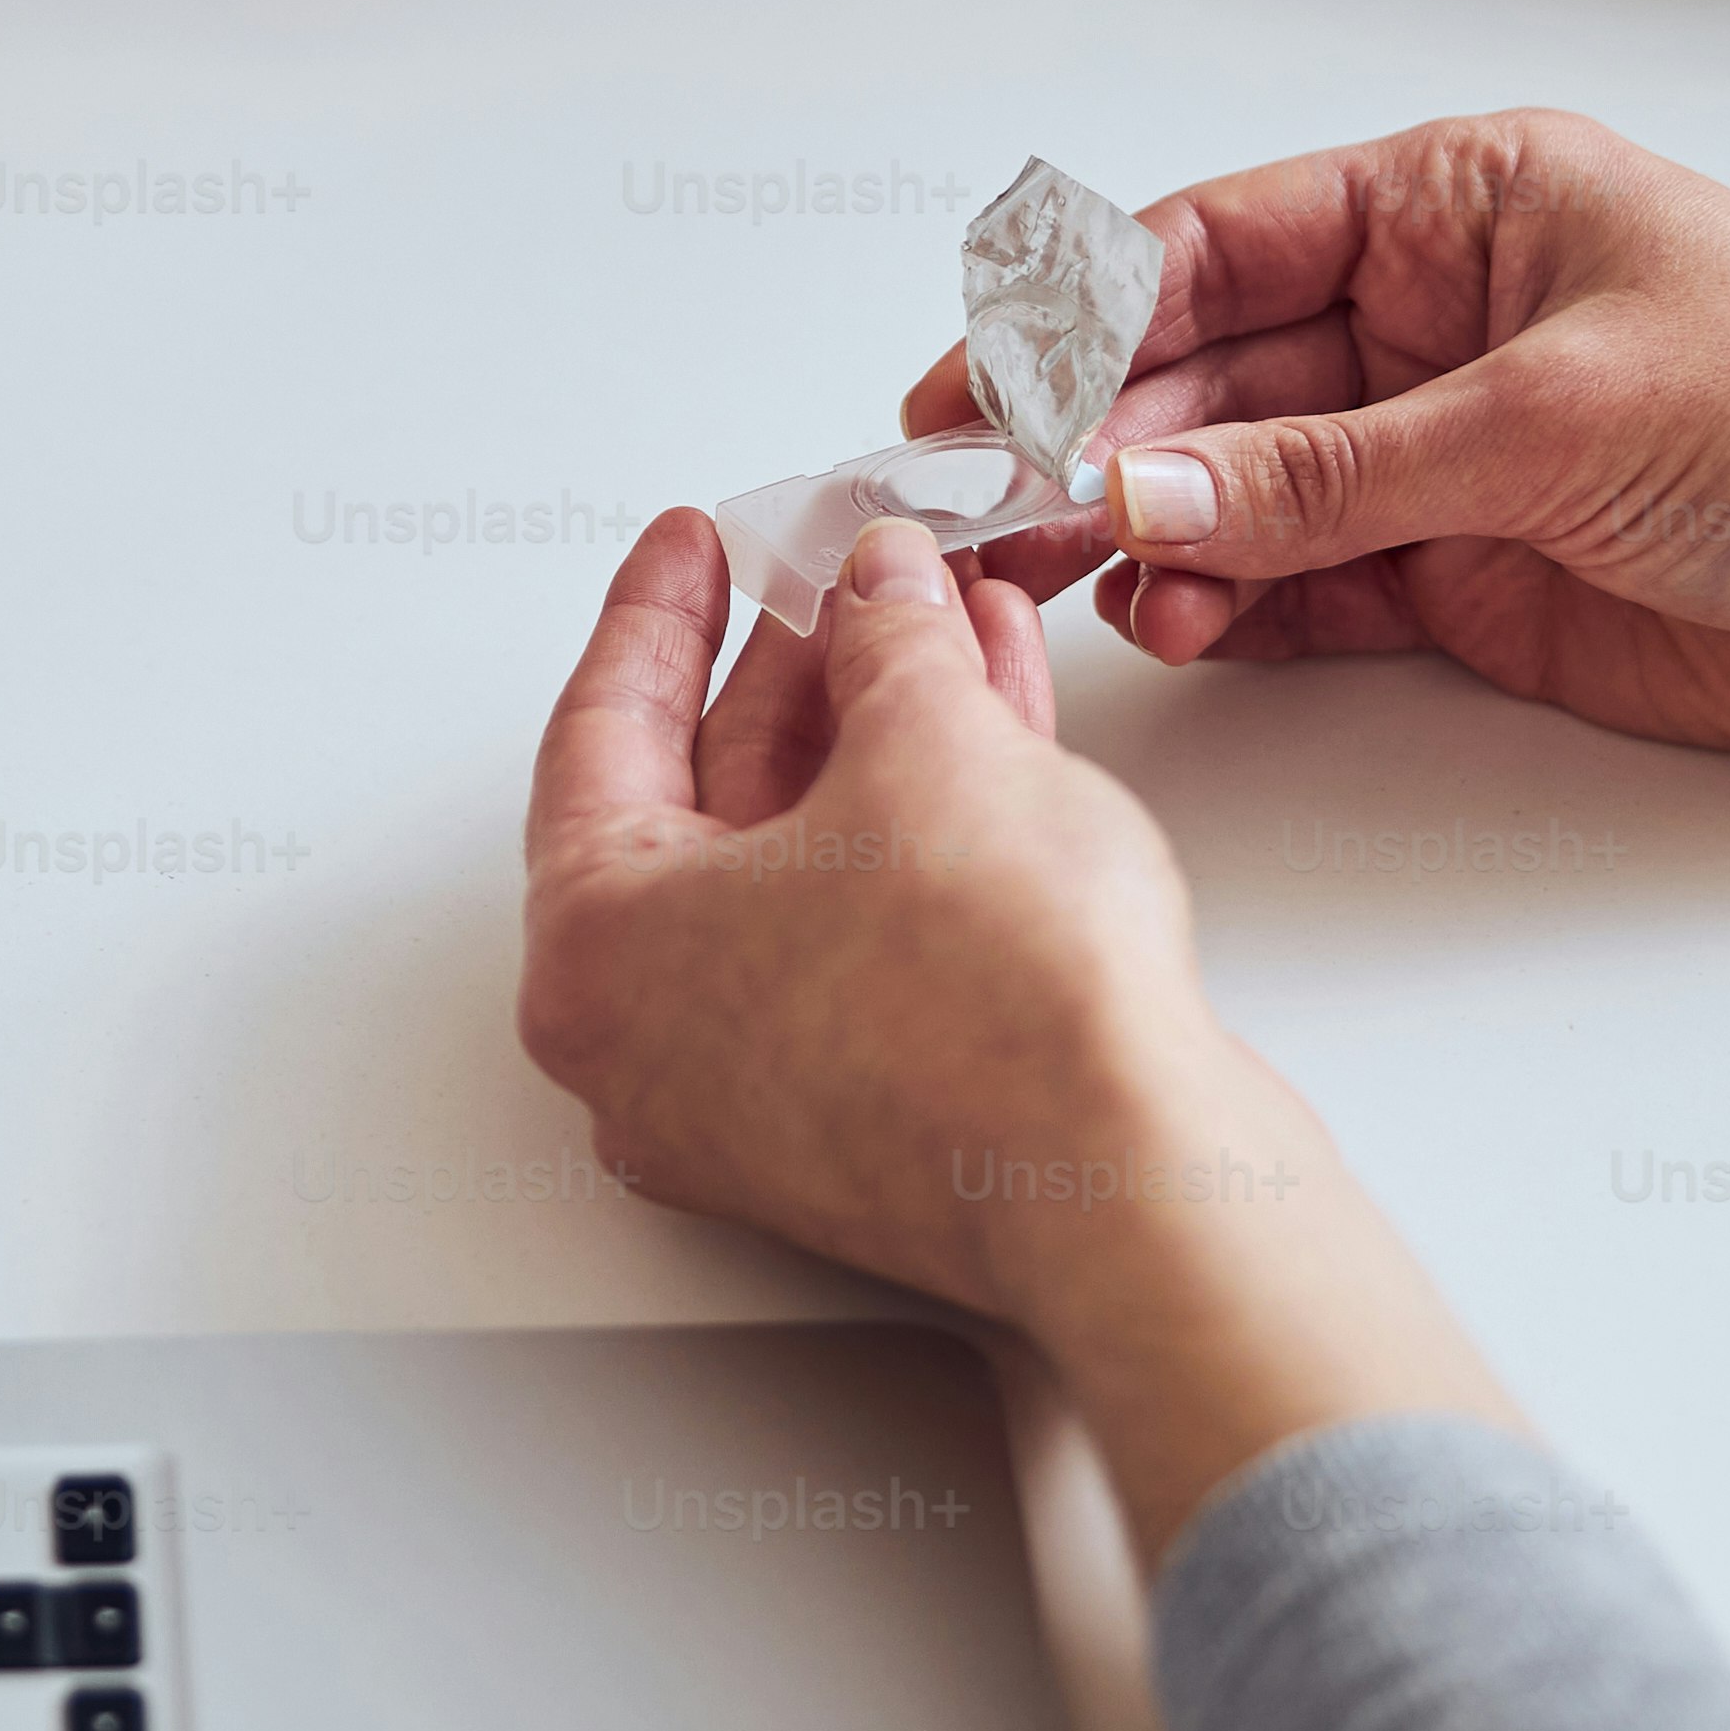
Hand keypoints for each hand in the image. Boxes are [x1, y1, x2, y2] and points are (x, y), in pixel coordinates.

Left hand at [520, 513, 1511, 1555]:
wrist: (1134, 1189)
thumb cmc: (995, 1013)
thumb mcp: (927, 742)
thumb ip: (886, 638)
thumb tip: (881, 590)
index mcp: (594, 954)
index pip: (600, 735)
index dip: (662, 609)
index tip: (694, 541)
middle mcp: (649, 1043)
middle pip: (707, 802)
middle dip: (799, 668)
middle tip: (841, 575)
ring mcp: (757, 1097)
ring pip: (803, 866)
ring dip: (881, 731)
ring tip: (944, 622)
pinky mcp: (866, 1123)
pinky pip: (865, 933)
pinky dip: (920, 826)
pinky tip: (991, 721)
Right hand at [922, 114, 1729, 782]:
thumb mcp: (1556, 420)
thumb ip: (1325, 469)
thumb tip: (1137, 477)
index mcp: (1469, 201)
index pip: (1219, 239)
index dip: (1079, 309)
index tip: (976, 384)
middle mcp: (1447, 318)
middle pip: (1205, 367)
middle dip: (1085, 427)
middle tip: (973, 502)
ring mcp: (1460, 454)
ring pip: (1240, 482)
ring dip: (1145, 523)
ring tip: (1058, 572)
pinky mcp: (1485, 580)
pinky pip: (1308, 583)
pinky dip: (1228, 601)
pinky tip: (1169, 613)